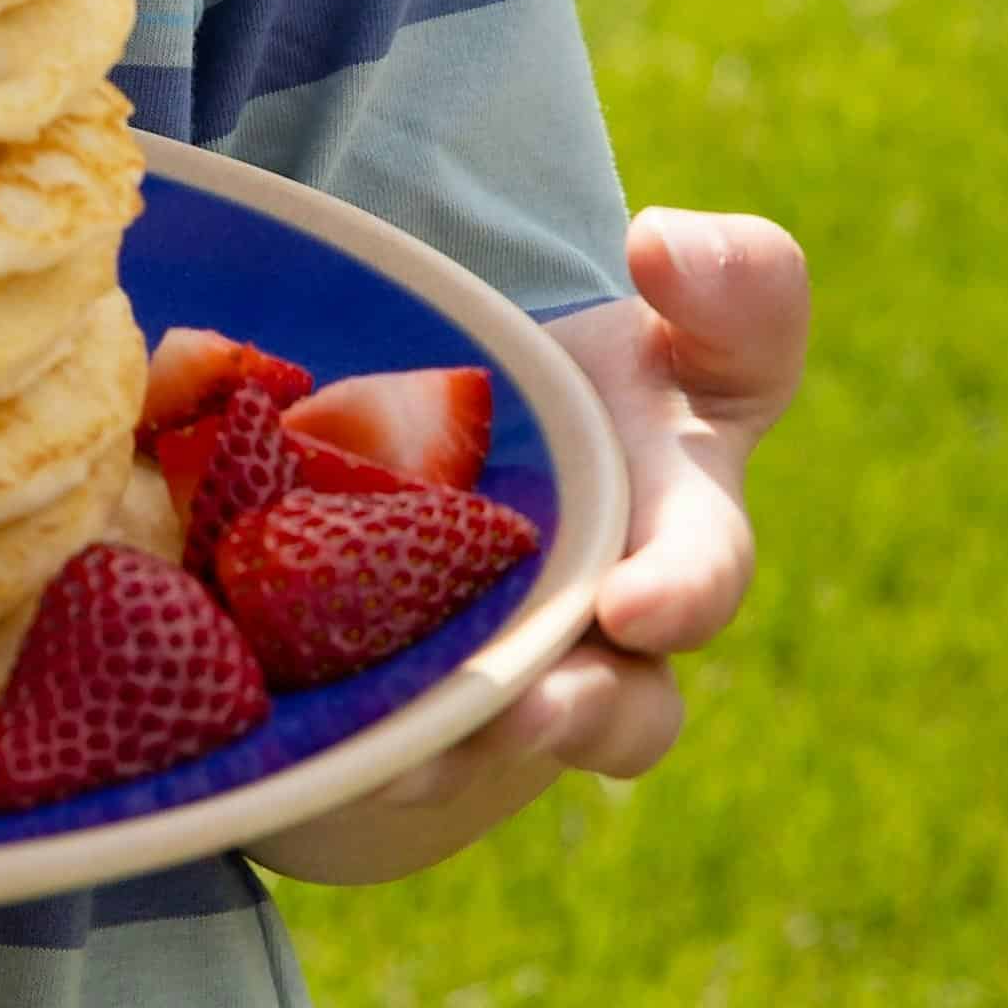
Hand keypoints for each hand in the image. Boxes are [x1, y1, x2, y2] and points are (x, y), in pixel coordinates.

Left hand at [246, 205, 806, 887]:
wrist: (477, 453)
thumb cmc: (595, 383)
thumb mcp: (680, 314)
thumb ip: (720, 277)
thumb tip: (662, 245)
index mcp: (682, 536)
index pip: (708, 563)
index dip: (684, 592)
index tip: (637, 606)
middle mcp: (607, 646)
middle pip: (622, 713)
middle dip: (578, 717)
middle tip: (522, 714)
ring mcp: (509, 694)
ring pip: (494, 753)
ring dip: (452, 758)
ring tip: (390, 763)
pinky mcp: (411, 718)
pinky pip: (389, 756)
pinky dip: (346, 754)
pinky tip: (288, 740)